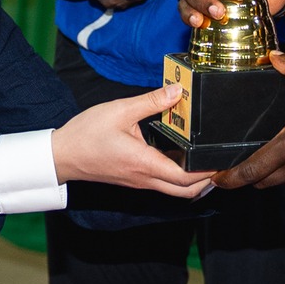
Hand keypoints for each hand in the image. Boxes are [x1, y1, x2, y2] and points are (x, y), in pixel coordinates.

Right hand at [51, 85, 215, 197]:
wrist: (61, 155)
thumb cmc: (86, 134)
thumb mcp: (119, 110)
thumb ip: (151, 101)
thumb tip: (177, 91)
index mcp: (144, 163)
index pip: (185, 178)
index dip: (208, 173)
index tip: (223, 160)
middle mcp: (144, 178)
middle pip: (186, 192)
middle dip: (208, 182)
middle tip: (221, 162)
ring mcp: (139, 182)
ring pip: (175, 191)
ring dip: (194, 180)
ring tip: (206, 157)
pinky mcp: (134, 179)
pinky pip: (163, 184)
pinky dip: (179, 177)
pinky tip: (183, 156)